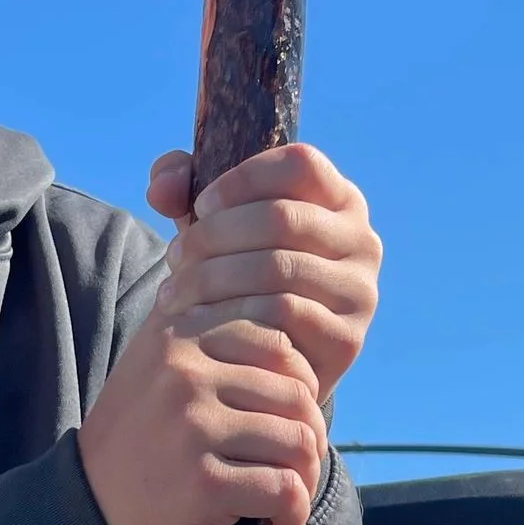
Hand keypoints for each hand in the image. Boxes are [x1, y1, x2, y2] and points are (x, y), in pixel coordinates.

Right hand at [77, 300, 327, 524]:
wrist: (85, 517)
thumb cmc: (131, 443)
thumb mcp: (150, 364)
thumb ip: (195, 323)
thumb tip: (263, 292)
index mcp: (179, 337)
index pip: (279, 341)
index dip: (302, 384)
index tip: (286, 419)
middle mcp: (185, 375)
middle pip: (298, 393)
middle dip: (310, 436)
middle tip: (295, 468)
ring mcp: (194, 427)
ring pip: (299, 440)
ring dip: (305, 479)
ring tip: (288, 499)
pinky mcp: (204, 483)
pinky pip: (285, 491)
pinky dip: (292, 516)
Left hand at [146, 143, 381, 402]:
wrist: (262, 361)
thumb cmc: (238, 277)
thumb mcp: (214, 225)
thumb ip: (183, 186)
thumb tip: (162, 189)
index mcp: (338, 199)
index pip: (300, 164)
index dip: (243, 179)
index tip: (201, 206)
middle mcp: (361, 240)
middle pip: (282, 217)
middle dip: (215, 235)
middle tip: (174, 257)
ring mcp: (359, 291)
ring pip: (279, 268)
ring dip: (213, 279)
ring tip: (174, 292)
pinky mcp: (347, 338)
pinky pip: (284, 317)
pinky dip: (233, 316)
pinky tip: (199, 324)